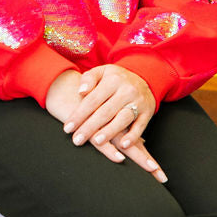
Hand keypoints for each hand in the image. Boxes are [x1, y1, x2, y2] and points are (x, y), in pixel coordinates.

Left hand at [63, 65, 165, 182]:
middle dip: (90, 127)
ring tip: (97, 142)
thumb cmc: (116, 78)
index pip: (92, 100)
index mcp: (112, 80)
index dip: (79, 115)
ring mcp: (138, 102)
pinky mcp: (147, 112)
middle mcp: (126, 90)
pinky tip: (123, 145)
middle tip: (77, 139)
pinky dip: (133, 136)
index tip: (68, 128)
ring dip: (110, 132)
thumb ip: (89, 79)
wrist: (144, 77)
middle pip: (105, 112)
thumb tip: (81, 91)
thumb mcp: (102, 72)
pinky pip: (140, 126)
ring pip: (123, 118)